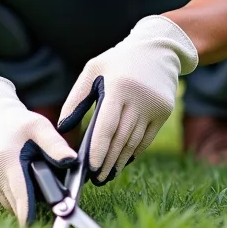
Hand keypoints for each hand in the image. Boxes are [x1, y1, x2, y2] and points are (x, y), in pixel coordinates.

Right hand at [0, 76, 76, 226]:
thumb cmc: (19, 123)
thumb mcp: (39, 126)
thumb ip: (55, 144)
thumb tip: (72, 161)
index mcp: (6, 161)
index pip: (20, 195)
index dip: (30, 213)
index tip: (40, 225)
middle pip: (19, 204)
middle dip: (36, 201)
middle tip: (52, 188)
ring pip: (13, 204)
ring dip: (26, 199)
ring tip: (36, 178)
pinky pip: (6, 199)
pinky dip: (18, 194)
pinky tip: (25, 178)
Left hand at [58, 15, 197, 183]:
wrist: (158, 49)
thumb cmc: (118, 60)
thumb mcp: (93, 70)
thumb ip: (76, 98)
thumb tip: (63, 126)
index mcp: (119, 86)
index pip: (107, 125)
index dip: (98, 149)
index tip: (89, 167)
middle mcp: (139, 98)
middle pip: (121, 138)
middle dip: (107, 161)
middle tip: (95, 178)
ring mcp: (154, 106)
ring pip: (134, 142)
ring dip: (119, 161)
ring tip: (106, 174)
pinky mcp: (164, 111)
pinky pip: (146, 138)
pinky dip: (133, 151)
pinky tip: (122, 160)